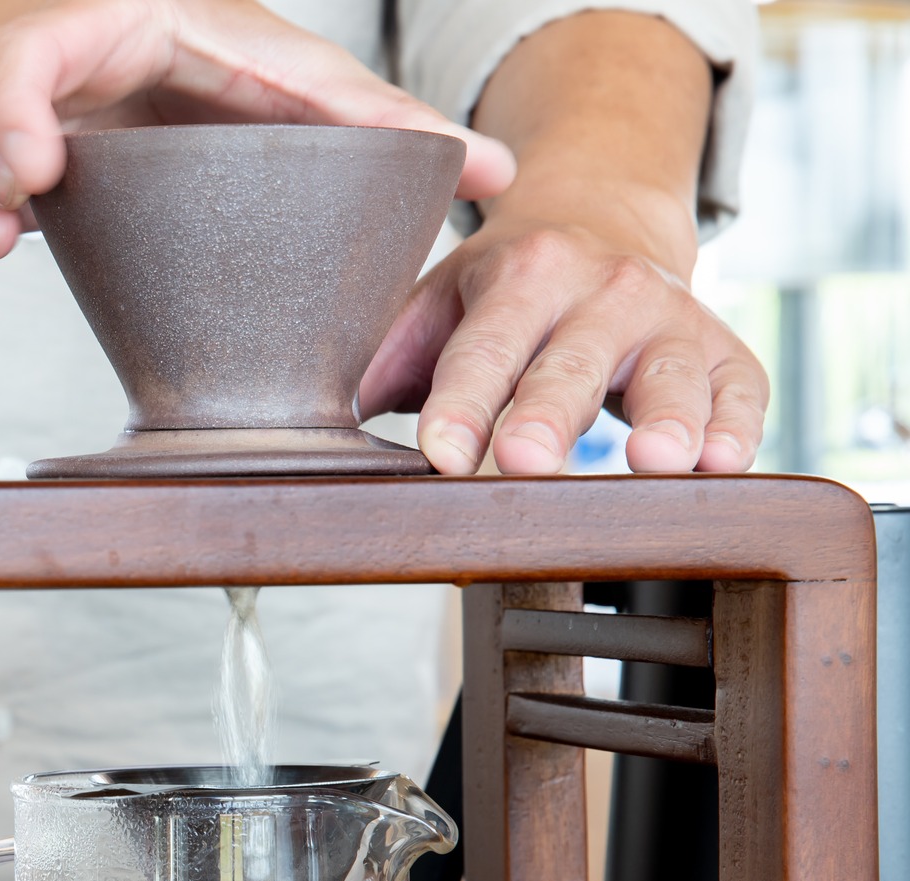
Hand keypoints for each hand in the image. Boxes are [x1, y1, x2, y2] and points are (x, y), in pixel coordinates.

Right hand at [0, 0, 514, 301]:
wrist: (187, 110)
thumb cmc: (240, 94)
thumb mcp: (308, 102)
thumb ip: (383, 128)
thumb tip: (494, 171)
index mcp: (109, 26)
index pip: (23, 39)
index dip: (10, 98)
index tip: (36, 175)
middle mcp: (24, 58)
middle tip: (11, 222)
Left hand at [358, 211, 765, 473]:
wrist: (604, 225)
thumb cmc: (503, 291)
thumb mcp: (439, 301)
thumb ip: (390, 356)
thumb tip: (330, 419)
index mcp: (520, 273)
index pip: (483, 348)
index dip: (461, 403)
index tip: (441, 452)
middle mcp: (600, 287)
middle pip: (570, 365)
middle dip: (546, 415)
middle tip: (524, 460)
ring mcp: (668, 315)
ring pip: (667, 375)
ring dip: (664, 420)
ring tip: (653, 462)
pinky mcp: (724, 347)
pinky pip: (741, 386)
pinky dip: (738, 425)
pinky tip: (724, 465)